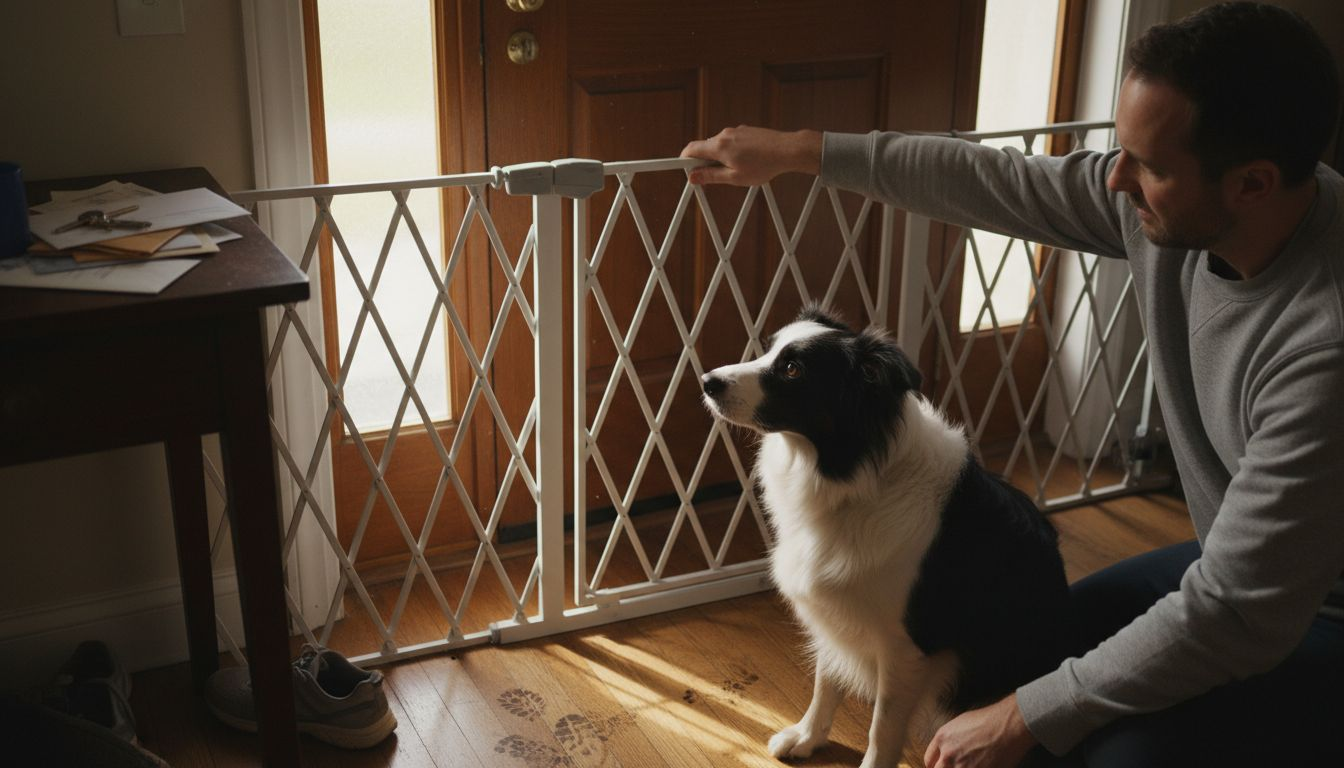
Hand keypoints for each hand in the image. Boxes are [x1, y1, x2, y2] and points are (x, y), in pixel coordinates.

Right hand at [679, 125, 822, 185]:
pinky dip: (731, 152)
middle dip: (703, 163)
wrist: (787, 150)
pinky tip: (745, 162)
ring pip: (719, 145)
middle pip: (704, 148)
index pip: (691, 149)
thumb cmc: (763, 166)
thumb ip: (712, 177)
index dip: (684, 160)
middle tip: (711, 179)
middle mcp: (724, 135)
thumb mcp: (735, 178)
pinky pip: (730, 142)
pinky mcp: (745, 130)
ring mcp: (735, 131)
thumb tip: (693, 177)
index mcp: (719, 146)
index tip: (685, 170)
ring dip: (719, 158)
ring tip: (735, 172)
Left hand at [924, 693, 1037, 767]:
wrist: (1008, 725)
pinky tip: (983, 767)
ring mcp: (963, 766)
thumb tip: (948, 751)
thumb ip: (950, 740)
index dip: (935, 766)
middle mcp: (948, 753)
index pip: (929, 761)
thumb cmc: (989, 720)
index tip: (941, 767)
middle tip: (956, 767)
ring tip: (973, 764)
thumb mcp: (960, 724)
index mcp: (942, 738)